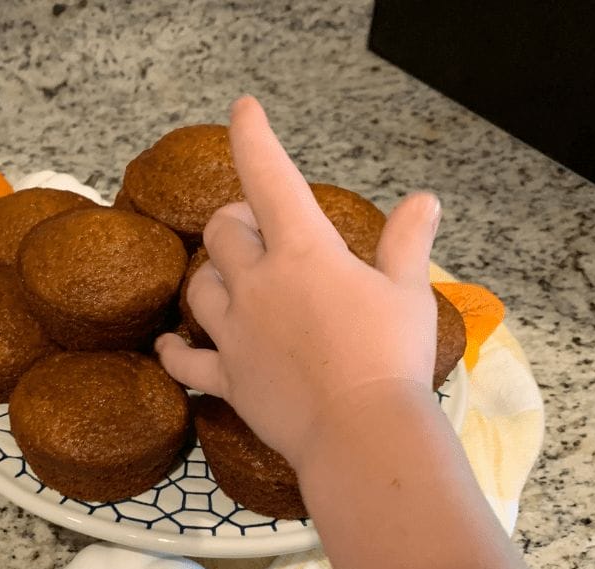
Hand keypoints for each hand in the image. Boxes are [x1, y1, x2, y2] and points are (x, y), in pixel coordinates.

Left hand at [155, 96, 441, 468]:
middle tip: (259, 233)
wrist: (360, 432)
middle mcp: (258, 284)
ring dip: (212, 276)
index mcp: (304, 253)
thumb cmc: (390, 357)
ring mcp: (235, 332)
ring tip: (230, 283)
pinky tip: (170, 347)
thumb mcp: (408, 293)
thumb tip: (424, 201)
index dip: (253, 137)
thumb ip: (407, 243)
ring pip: (199, 287)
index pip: (270, 178)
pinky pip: (185, 361)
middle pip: (221, 231)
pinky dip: (175, 352)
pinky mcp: (226, 377)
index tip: (243, 110)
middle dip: (236, 221)